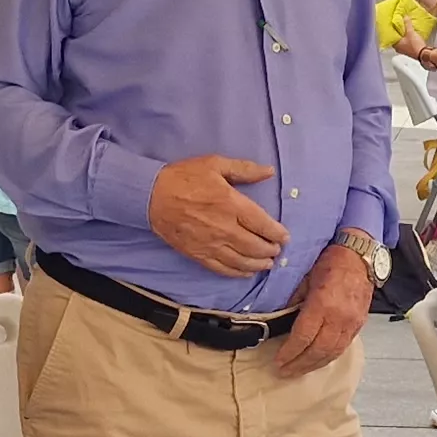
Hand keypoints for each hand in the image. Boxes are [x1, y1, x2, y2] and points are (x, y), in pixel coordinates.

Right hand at [149, 156, 289, 277]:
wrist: (151, 196)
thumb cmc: (184, 177)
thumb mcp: (215, 164)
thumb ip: (244, 169)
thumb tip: (269, 171)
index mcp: (231, 203)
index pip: (262, 224)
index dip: (277, 234)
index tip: (284, 237)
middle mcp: (224, 227)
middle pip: (255, 246)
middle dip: (270, 250)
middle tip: (277, 250)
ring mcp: (211, 244)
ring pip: (242, 261)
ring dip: (258, 264)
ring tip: (267, 263)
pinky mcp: (198, 254)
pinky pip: (223, 268)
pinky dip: (238, 272)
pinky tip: (247, 272)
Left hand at [274, 244, 369, 376]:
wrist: (360, 257)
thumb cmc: (331, 262)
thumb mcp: (306, 278)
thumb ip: (295, 301)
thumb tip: (281, 319)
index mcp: (322, 304)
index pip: (303, 337)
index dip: (289, 353)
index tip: (278, 361)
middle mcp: (338, 318)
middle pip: (317, 351)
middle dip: (299, 364)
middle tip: (284, 372)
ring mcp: (351, 324)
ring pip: (331, 353)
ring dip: (313, 365)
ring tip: (298, 371)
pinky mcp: (358, 325)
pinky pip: (342, 348)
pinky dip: (328, 358)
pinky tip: (317, 361)